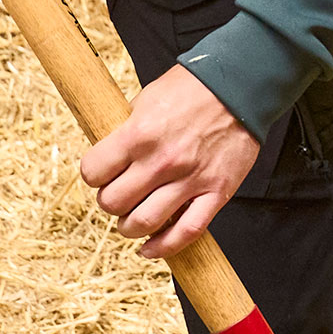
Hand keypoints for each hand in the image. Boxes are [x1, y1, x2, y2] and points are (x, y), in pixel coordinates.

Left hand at [79, 65, 259, 261]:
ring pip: (143, 223)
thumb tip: (109, 155)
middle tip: (118, 194)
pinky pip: (186, 232)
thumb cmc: (193, 88)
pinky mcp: (216, 192)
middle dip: (110, 201)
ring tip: (132, 219)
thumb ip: (127, 130)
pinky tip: (151, 247)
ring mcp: (190, 180)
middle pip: (113, 202)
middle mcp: (161, 161)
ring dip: (130, 227)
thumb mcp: (147, 98)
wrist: (240, 86)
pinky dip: (164, 247)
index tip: (100, 173)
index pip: (93, 171)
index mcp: (139, 134)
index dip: (93, 174)